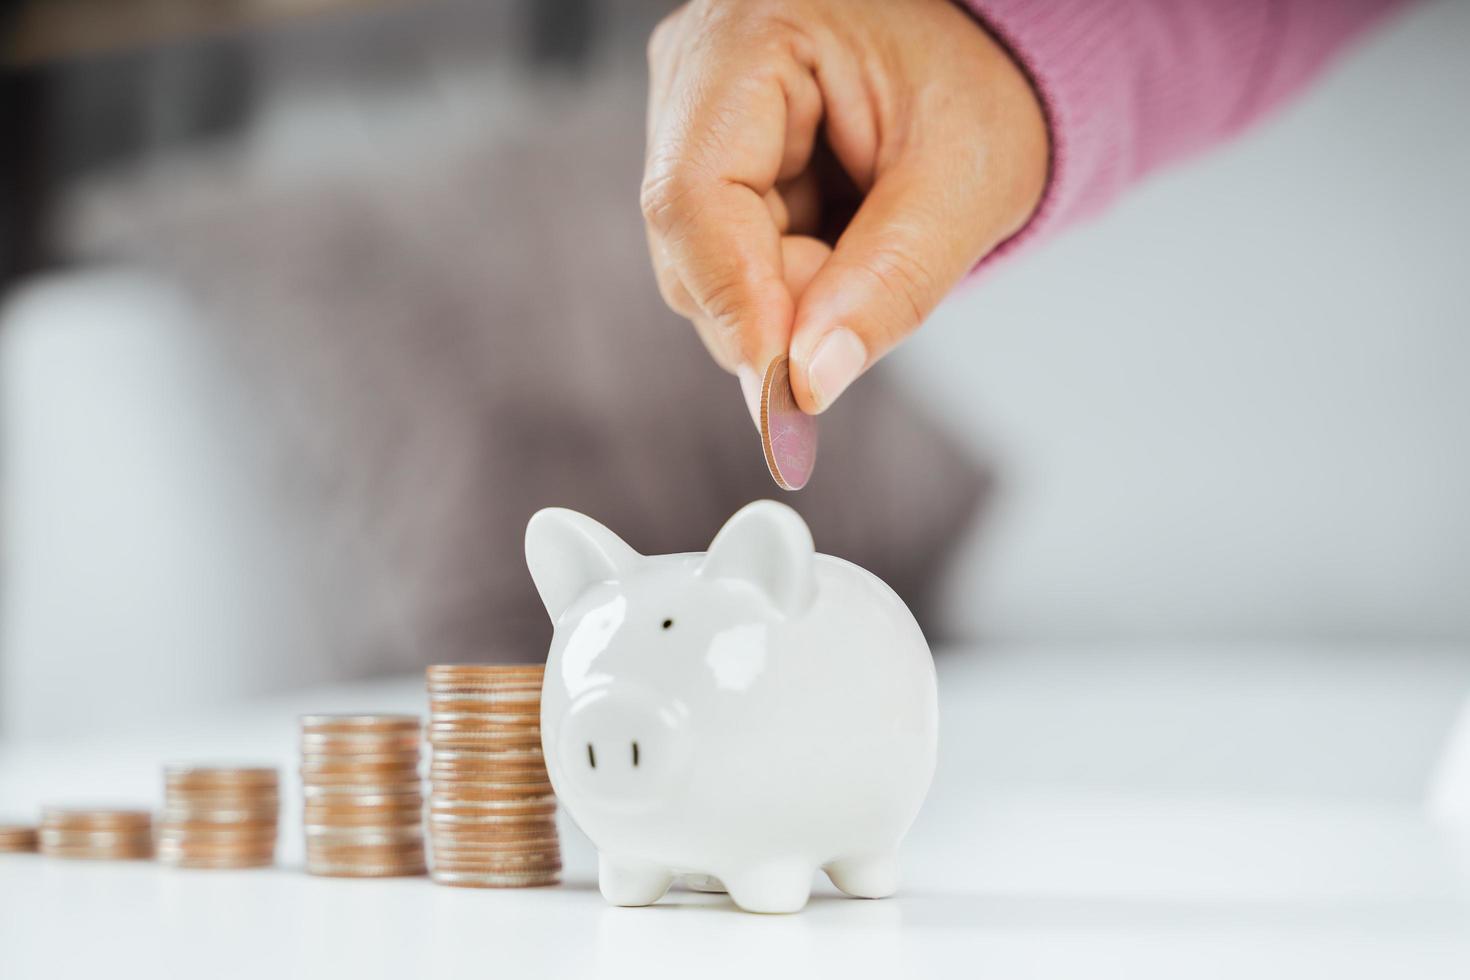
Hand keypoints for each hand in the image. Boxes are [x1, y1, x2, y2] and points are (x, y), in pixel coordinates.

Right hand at [642, 0, 1048, 417]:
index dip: (735, 303)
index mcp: (751, 37)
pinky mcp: (709, 163)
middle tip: (869, 296)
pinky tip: (842, 242)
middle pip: (690, 246)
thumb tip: (808, 384)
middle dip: (779, 305)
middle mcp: (696, 73)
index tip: (788, 390)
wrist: (990, 61)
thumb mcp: (963, 184)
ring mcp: (692, 120)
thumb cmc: (987, 88)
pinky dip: (792, 282)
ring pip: (704, 270)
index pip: (694, 196)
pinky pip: (727, 265)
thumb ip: (890, 283)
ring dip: (791, 298)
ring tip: (869, 245)